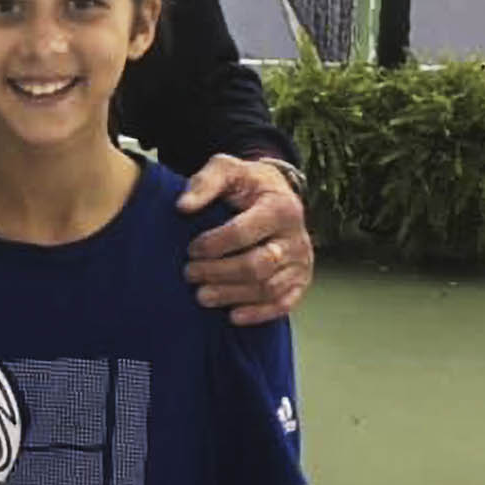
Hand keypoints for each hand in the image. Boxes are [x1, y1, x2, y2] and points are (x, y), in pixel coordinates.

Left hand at [174, 155, 312, 325]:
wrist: (275, 192)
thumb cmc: (246, 182)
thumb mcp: (226, 169)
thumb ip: (204, 182)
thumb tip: (183, 206)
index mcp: (281, 207)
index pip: (245, 233)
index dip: (214, 244)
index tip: (191, 249)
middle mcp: (297, 237)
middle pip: (258, 265)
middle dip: (220, 273)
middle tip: (190, 274)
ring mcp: (301, 261)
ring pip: (268, 288)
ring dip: (232, 295)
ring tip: (201, 296)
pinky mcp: (301, 279)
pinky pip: (284, 303)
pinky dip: (260, 313)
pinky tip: (234, 316)